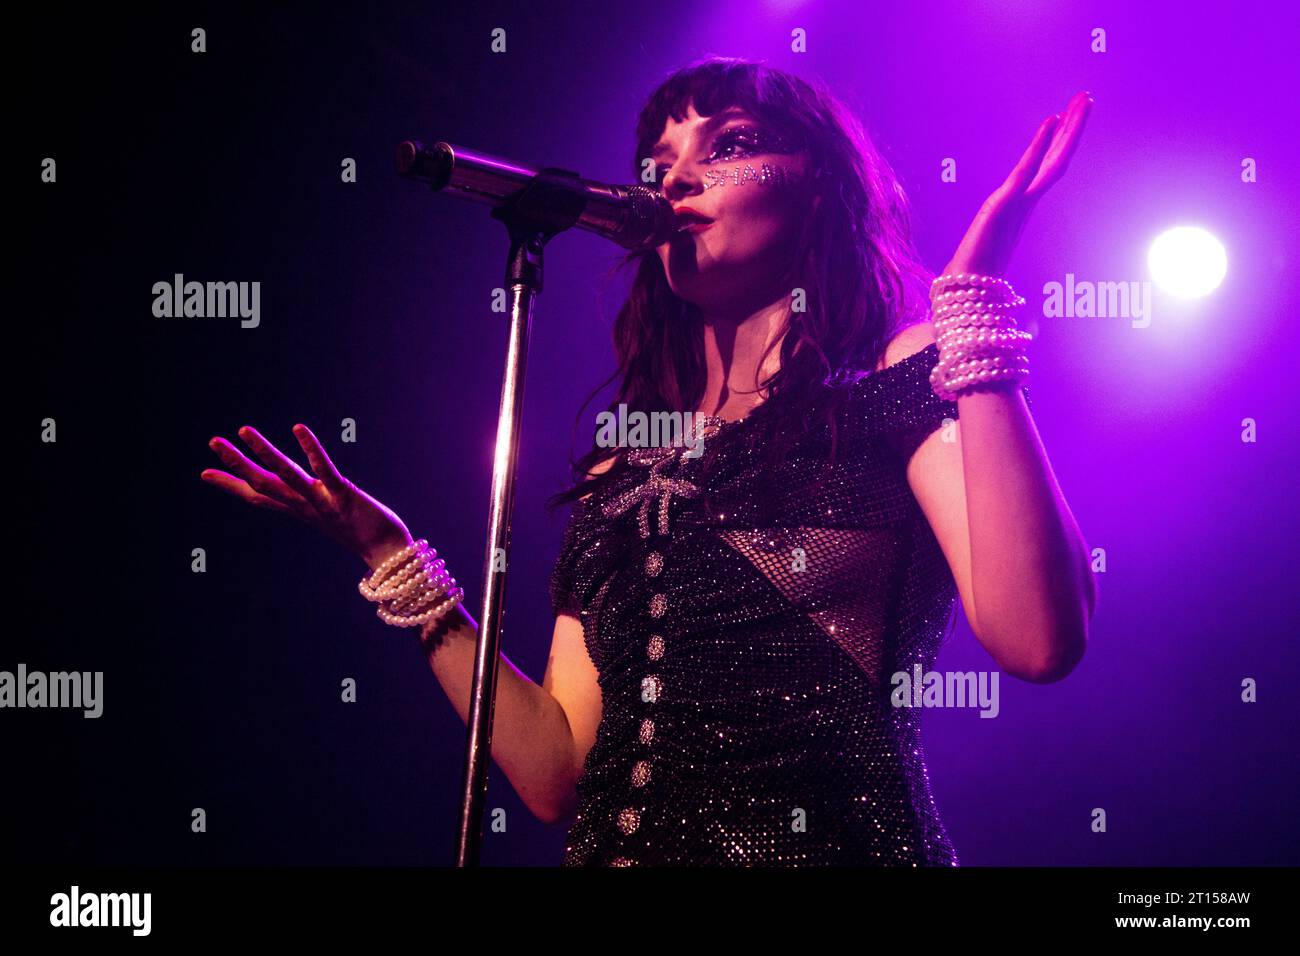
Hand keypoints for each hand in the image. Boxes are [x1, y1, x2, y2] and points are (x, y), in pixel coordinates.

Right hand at [202, 423, 413, 570]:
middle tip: (213, 441)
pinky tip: (298, 429)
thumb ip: (314, 505)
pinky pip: (324, 471)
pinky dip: (311, 450)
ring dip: (263, 453)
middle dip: (236, 464)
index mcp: (300, 510)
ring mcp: (322, 502)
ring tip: (243, 430)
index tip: (204, 472)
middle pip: (263, 484)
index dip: (232, 485)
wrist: (389, 555)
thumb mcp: (329, 517)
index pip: (259, 497)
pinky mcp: (343, 496)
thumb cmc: (362, 532)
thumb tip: (303, 496)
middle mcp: (305, 507)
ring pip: (285, 476)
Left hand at [942, 90, 1092, 278]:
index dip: (1060, 143)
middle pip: (1058, 158)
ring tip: (1081, 100)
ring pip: (1052, 160)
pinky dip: (1039, 145)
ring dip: (1067, 128)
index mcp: (1022, 209)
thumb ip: (993, 243)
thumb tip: (993, 256)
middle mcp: (1026, 203)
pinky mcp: (1005, 204)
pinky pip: (1026, 169)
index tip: (1067, 116)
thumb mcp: (985, 249)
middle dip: (1072, 128)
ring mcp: (1019, 203)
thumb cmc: (974, 277)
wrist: (965, 294)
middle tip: (1086, 97)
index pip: (1047, 169)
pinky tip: (1051, 121)